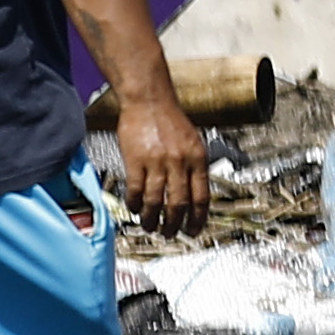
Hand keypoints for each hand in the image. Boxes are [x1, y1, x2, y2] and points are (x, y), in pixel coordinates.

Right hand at [110, 80, 208, 235]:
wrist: (149, 101)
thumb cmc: (169, 120)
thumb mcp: (193, 142)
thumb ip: (193, 166)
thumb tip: (193, 194)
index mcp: (197, 159)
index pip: (201, 197)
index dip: (197, 218)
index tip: (193, 230)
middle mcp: (179, 162)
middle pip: (178, 203)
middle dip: (174, 224)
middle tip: (169, 233)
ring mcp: (157, 162)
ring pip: (155, 200)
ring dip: (151, 218)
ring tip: (149, 226)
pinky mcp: (135, 160)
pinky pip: (135, 189)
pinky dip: (134, 203)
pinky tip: (133, 208)